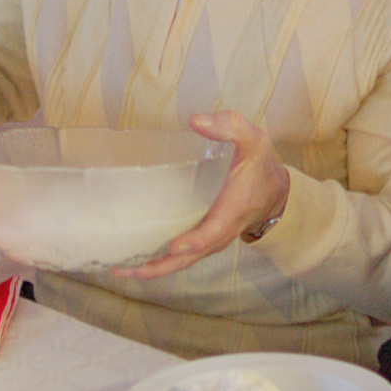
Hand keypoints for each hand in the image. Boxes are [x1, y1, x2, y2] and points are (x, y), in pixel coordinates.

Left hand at [117, 110, 289, 279]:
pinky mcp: (201, 241)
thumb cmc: (259, 167)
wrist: (273, 192)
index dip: (194, 241)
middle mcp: (219, 233)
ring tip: (118, 269)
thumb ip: (230, 126)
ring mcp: (209, 241)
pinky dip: (156, 263)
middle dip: (158, 267)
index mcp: (232, 211)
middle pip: (188, 258)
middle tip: (125, 269)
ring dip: (151, 269)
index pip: (212, 233)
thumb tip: (196, 121)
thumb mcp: (253, 141)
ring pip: (180, 263)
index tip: (174, 245)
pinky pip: (179, 258)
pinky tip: (130, 261)